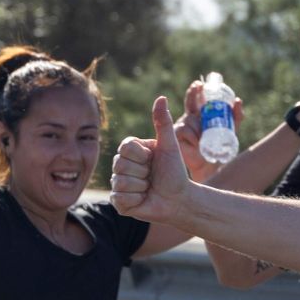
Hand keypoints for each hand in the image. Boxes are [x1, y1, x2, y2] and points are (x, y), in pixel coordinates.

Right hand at [112, 97, 192, 222]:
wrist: (180, 199)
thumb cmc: (176, 173)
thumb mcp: (170, 146)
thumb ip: (163, 122)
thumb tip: (161, 97)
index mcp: (130, 150)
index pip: (125, 147)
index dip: (143, 156)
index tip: (153, 160)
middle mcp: (120, 165)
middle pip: (120, 164)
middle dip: (143, 172)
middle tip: (153, 177)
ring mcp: (118, 184)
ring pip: (120, 181)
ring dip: (141, 187)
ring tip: (149, 188)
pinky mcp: (118, 202)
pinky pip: (120, 197)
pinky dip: (136, 199)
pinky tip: (143, 199)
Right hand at [174, 79, 243, 178]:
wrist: (211, 165)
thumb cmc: (220, 147)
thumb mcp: (230, 130)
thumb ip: (235, 116)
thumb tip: (238, 100)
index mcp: (199, 114)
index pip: (196, 98)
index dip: (196, 89)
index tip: (200, 84)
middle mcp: (189, 117)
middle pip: (189, 101)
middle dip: (192, 92)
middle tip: (197, 87)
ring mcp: (181, 125)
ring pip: (190, 119)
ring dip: (199, 127)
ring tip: (204, 139)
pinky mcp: (176, 136)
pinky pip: (186, 132)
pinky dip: (194, 137)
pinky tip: (198, 144)